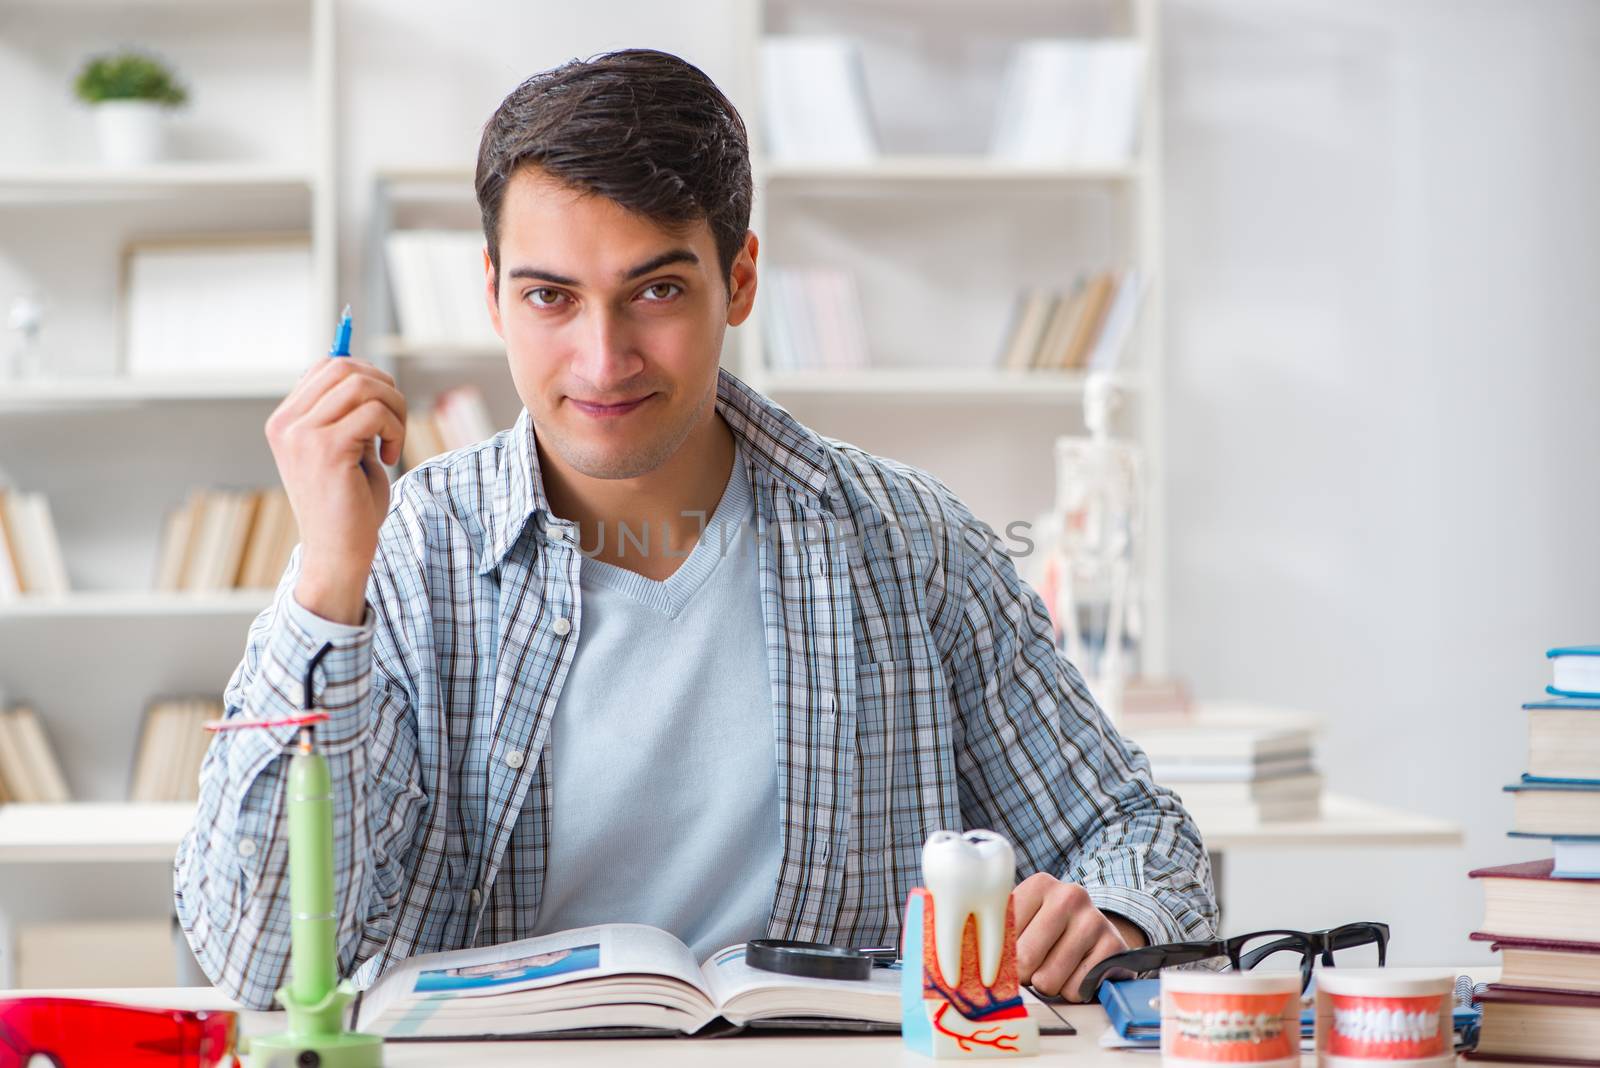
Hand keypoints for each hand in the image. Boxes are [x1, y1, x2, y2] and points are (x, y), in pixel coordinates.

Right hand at [265, 357, 406, 622]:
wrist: (338, 554)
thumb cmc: (348, 506)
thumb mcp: (345, 450)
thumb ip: (350, 415)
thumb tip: (371, 377)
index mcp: (285, 421)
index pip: (327, 366)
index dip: (366, 376)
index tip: (384, 409)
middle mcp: (286, 424)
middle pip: (345, 367)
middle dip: (385, 388)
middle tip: (394, 424)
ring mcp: (302, 435)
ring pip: (363, 385)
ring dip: (394, 409)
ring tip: (393, 442)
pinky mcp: (326, 449)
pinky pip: (375, 413)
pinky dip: (394, 430)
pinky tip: (389, 458)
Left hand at [1012, 873, 1144, 999]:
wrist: (1098, 935)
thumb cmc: (1048, 931)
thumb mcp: (1023, 920)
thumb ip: (999, 934)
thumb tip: (971, 961)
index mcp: (1040, 884)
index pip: (1002, 934)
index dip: (1002, 956)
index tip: (1008, 956)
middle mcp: (1070, 896)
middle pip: (1024, 959)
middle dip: (1025, 974)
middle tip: (1034, 966)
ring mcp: (1094, 921)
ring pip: (1048, 980)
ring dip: (1048, 986)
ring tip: (1057, 968)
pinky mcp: (1114, 948)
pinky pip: (1076, 991)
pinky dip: (1072, 992)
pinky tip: (1078, 974)